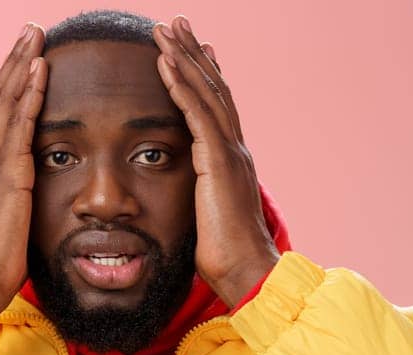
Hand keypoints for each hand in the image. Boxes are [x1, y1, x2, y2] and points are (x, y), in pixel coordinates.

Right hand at [0, 23, 47, 325]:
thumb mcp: (16, 223)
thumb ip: (24, 202)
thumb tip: (39, 196)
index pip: (0, 115)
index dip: (13, 84)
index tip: (29, 56)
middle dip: (15, 62)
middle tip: (32, 30)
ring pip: (4, 104)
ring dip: (20, 67)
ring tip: (35, 37)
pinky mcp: (6, 178)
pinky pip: (17, 128)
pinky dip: (27, 97)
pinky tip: (39, 73)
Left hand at [152, 16, 279, 306]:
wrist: (247, 272)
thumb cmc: (227, 258)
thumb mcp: (209, 220)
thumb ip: (200, 201)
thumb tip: (189, 203)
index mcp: (231, 163)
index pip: (217, 109)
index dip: (204, 77)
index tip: (191, 50)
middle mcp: (235, 151)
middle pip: (214, 90)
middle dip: (194, 54)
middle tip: (177, 24)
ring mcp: (229, 154)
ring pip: (207, 94)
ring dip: (185, 58)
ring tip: (165, 30)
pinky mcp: (218, 163)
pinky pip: (197, 114)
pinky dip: (182, 86)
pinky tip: (165, 63)